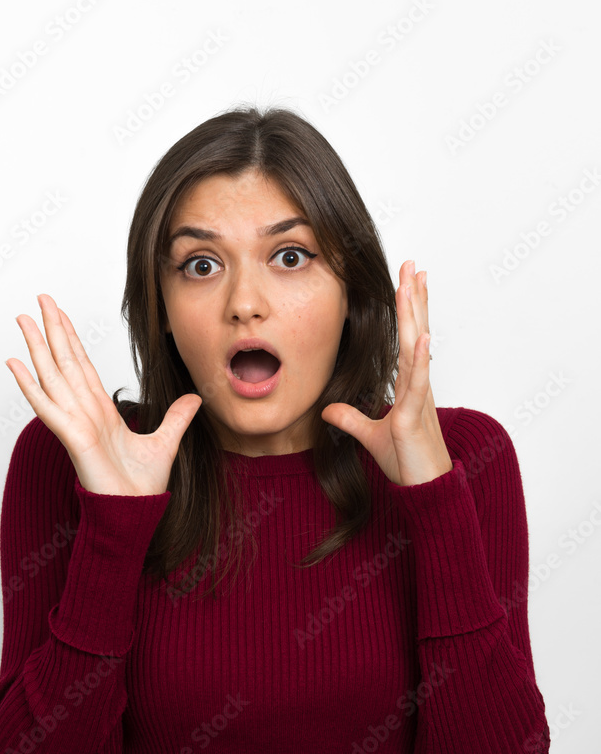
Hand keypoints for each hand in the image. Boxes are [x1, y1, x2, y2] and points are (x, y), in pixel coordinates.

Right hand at [6, 293, 201, 495]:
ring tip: (23, 320)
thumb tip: (195, 398)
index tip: (61, 314)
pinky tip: (15, 363)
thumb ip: (177, 417)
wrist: (135, 511)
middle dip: (53, 330)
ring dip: (37, 347)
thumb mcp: (166, 441)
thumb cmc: (141, 485)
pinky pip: (46, 406)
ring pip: (51, 376)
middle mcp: (83, 411)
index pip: (83, 366)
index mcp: (101, 411)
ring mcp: (74, 422)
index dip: (71, 339)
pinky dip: (29, 385)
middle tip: (40, 299)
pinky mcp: (71, 437)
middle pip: (64, 361)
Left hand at [321, 260, 452, 485]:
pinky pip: (418, 382)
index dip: (409, 309)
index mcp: (409, 385)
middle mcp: (418, 385)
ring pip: (418, 347)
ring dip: (416, 314)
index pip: (408, 338)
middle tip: (414, 263)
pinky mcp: (415, 416)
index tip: (408, 280)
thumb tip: (328, 410)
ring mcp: (419, 398)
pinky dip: (420, 359)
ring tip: (416, 282)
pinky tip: (423, 335)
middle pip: (416, 331)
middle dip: (414, 297)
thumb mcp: (370, 436)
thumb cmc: (408, 463)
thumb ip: (350, 419)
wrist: (426, 490)